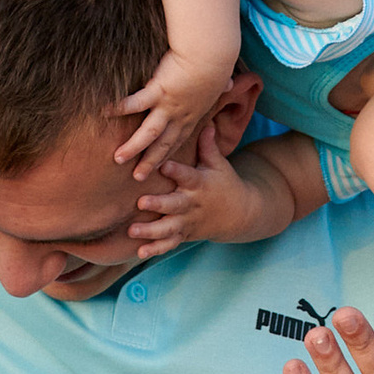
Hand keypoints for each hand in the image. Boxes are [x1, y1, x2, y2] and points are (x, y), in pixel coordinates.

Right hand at [116, 43, 241, 180]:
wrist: (212, 53)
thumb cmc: (217, 62)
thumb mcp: (221, 79)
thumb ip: (222, 85)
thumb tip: (230, 84)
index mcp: (193, 114)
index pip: (179, 138)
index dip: (169, 153)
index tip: (160, 166)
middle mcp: (180, 115)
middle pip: (163, 144)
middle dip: (150, 163)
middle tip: (138, 178)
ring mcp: (168, 106)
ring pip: (148, 134)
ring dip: (133, 148)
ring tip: (118, 159)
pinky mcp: (158, 91)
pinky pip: (135, 103)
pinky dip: (119, 107)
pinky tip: (104, 113)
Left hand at [133, 120, 291, 257]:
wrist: (240, 214)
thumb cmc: (224, 183)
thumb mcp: (218, 164)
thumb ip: (207, 145)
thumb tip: (206, 120)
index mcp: (199, 183)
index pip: (187, 175)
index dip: (175, 170)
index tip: (163, 165)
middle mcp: (192, 203)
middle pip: (174, 205)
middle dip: (158, 204)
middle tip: (141, 203)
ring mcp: (188, 221)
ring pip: (169, 228)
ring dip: (150, 231)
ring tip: (132, 231)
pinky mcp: (185, 234)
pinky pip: (170, 244)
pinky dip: (156, 249)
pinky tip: (140, 253)